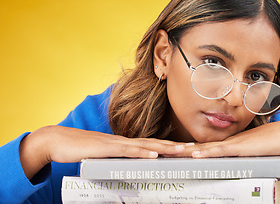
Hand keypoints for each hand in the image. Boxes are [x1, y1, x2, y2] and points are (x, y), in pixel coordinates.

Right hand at [19, 125, 185, 179]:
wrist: (59, 140)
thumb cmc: (82, 149)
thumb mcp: (105, 156)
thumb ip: (118, 158)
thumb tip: (130, 164)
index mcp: (126, 144)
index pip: (153, 145)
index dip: (170, 148)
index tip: (186, 151)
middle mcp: (126, 142)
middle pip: (156, 143)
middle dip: (175, 147)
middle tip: (194, 149)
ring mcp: (117, 144)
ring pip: (146, 145)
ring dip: (165, 148)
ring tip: (183, 151)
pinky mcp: (107, 148)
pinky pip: (128, 151)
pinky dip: (142, 153)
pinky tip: (154, 155)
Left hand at [180, 120, 279, 179]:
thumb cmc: (271, 145)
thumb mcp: (251, 153)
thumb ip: (239, 157)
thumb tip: (230, 165)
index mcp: (227, 145)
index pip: (203, 148)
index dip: (187, 150)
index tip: (173, 153)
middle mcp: (226, 143)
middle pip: (199, 146)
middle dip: (181, 150)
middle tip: (163, 152)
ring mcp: (232, 144)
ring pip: (205, 148)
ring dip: (188, 151)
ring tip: (171, 153)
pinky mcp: (241, 148)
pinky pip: (220, 151)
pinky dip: (207, 153)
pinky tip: (194, 154)